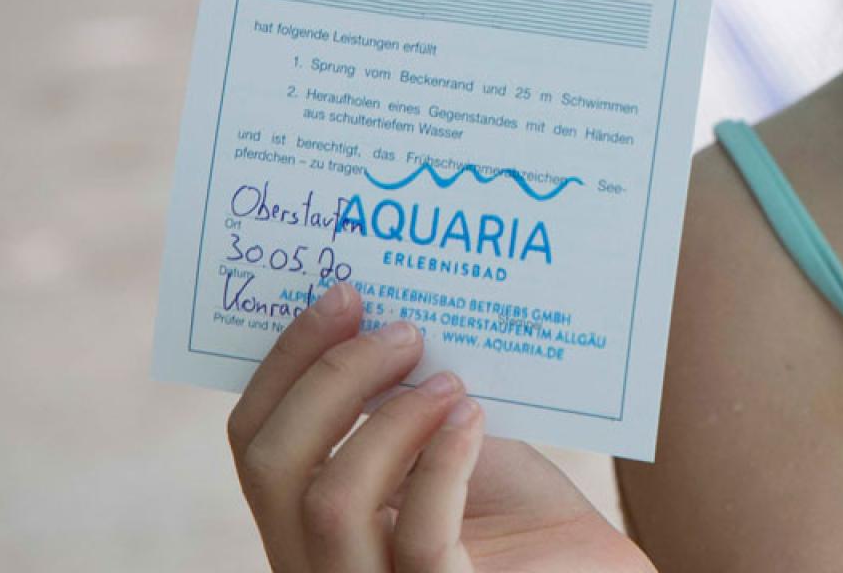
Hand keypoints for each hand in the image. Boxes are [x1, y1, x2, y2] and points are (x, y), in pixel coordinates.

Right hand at [230, 279, 656, 571]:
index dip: (286, 362)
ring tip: (447, 380)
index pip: (257, 442)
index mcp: (309, 519)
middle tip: (402, 330)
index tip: (343, 296)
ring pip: (331, 503)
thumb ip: (403, 395)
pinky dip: (442, 467)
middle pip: (273, 468)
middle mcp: (320, 562)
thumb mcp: (445, 438)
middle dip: (329, 378)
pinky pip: (421, 544)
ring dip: (388, 418)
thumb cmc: (516, 509)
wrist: (584, 568)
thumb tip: (380, 308)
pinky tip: (472, 418)